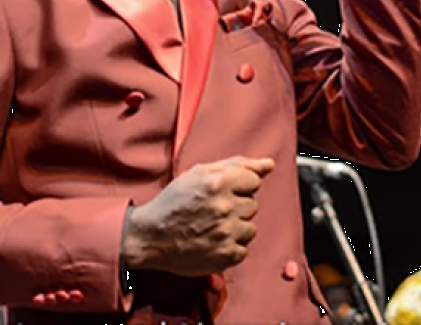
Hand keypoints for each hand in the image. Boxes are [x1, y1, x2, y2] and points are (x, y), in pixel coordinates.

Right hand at [122, 155, 273, 276]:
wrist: (152, 235)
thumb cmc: (174, 202)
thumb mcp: (199, 173)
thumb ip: (236, 164)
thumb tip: (269, 164)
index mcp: (217, 182)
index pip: (254, 180)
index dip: (239, 186)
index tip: (223, 192)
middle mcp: (224, 207)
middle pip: (252, 205)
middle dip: (236, 207)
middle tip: (213, 211)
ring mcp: (227, 233)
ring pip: (250, 228)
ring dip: (235, 228)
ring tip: (213, 227)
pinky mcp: (226, 256)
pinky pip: (243, 250)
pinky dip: (230, 247)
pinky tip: (213, 241)